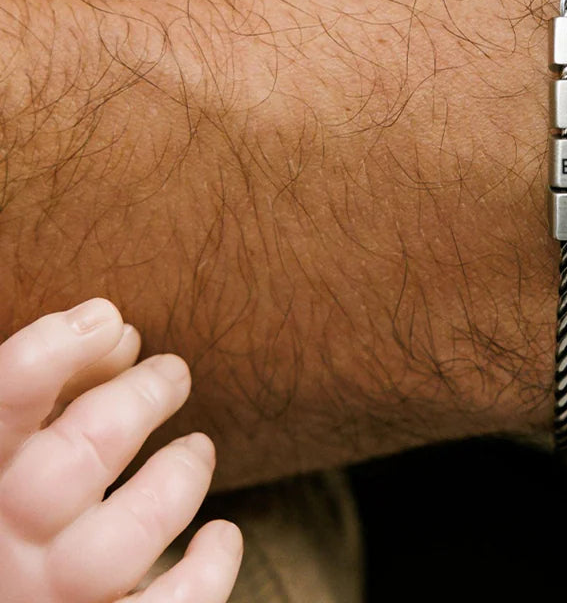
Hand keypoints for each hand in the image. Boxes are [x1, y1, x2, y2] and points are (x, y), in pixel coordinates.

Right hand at [0, 299, 241, 602]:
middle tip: (174, 373)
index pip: (6, 398)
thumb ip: (51, 391)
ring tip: (196, 449)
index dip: (55, 349)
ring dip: (178, 479)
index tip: (106, 317)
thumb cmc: (12, 512)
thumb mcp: (11, 447)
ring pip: (125, 540)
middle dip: (140, 399)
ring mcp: (49, 598)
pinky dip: (208, 570)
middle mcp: (3, 543)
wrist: (7, 597)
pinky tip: (220, 535)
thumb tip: (121, 336)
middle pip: (79, 458)